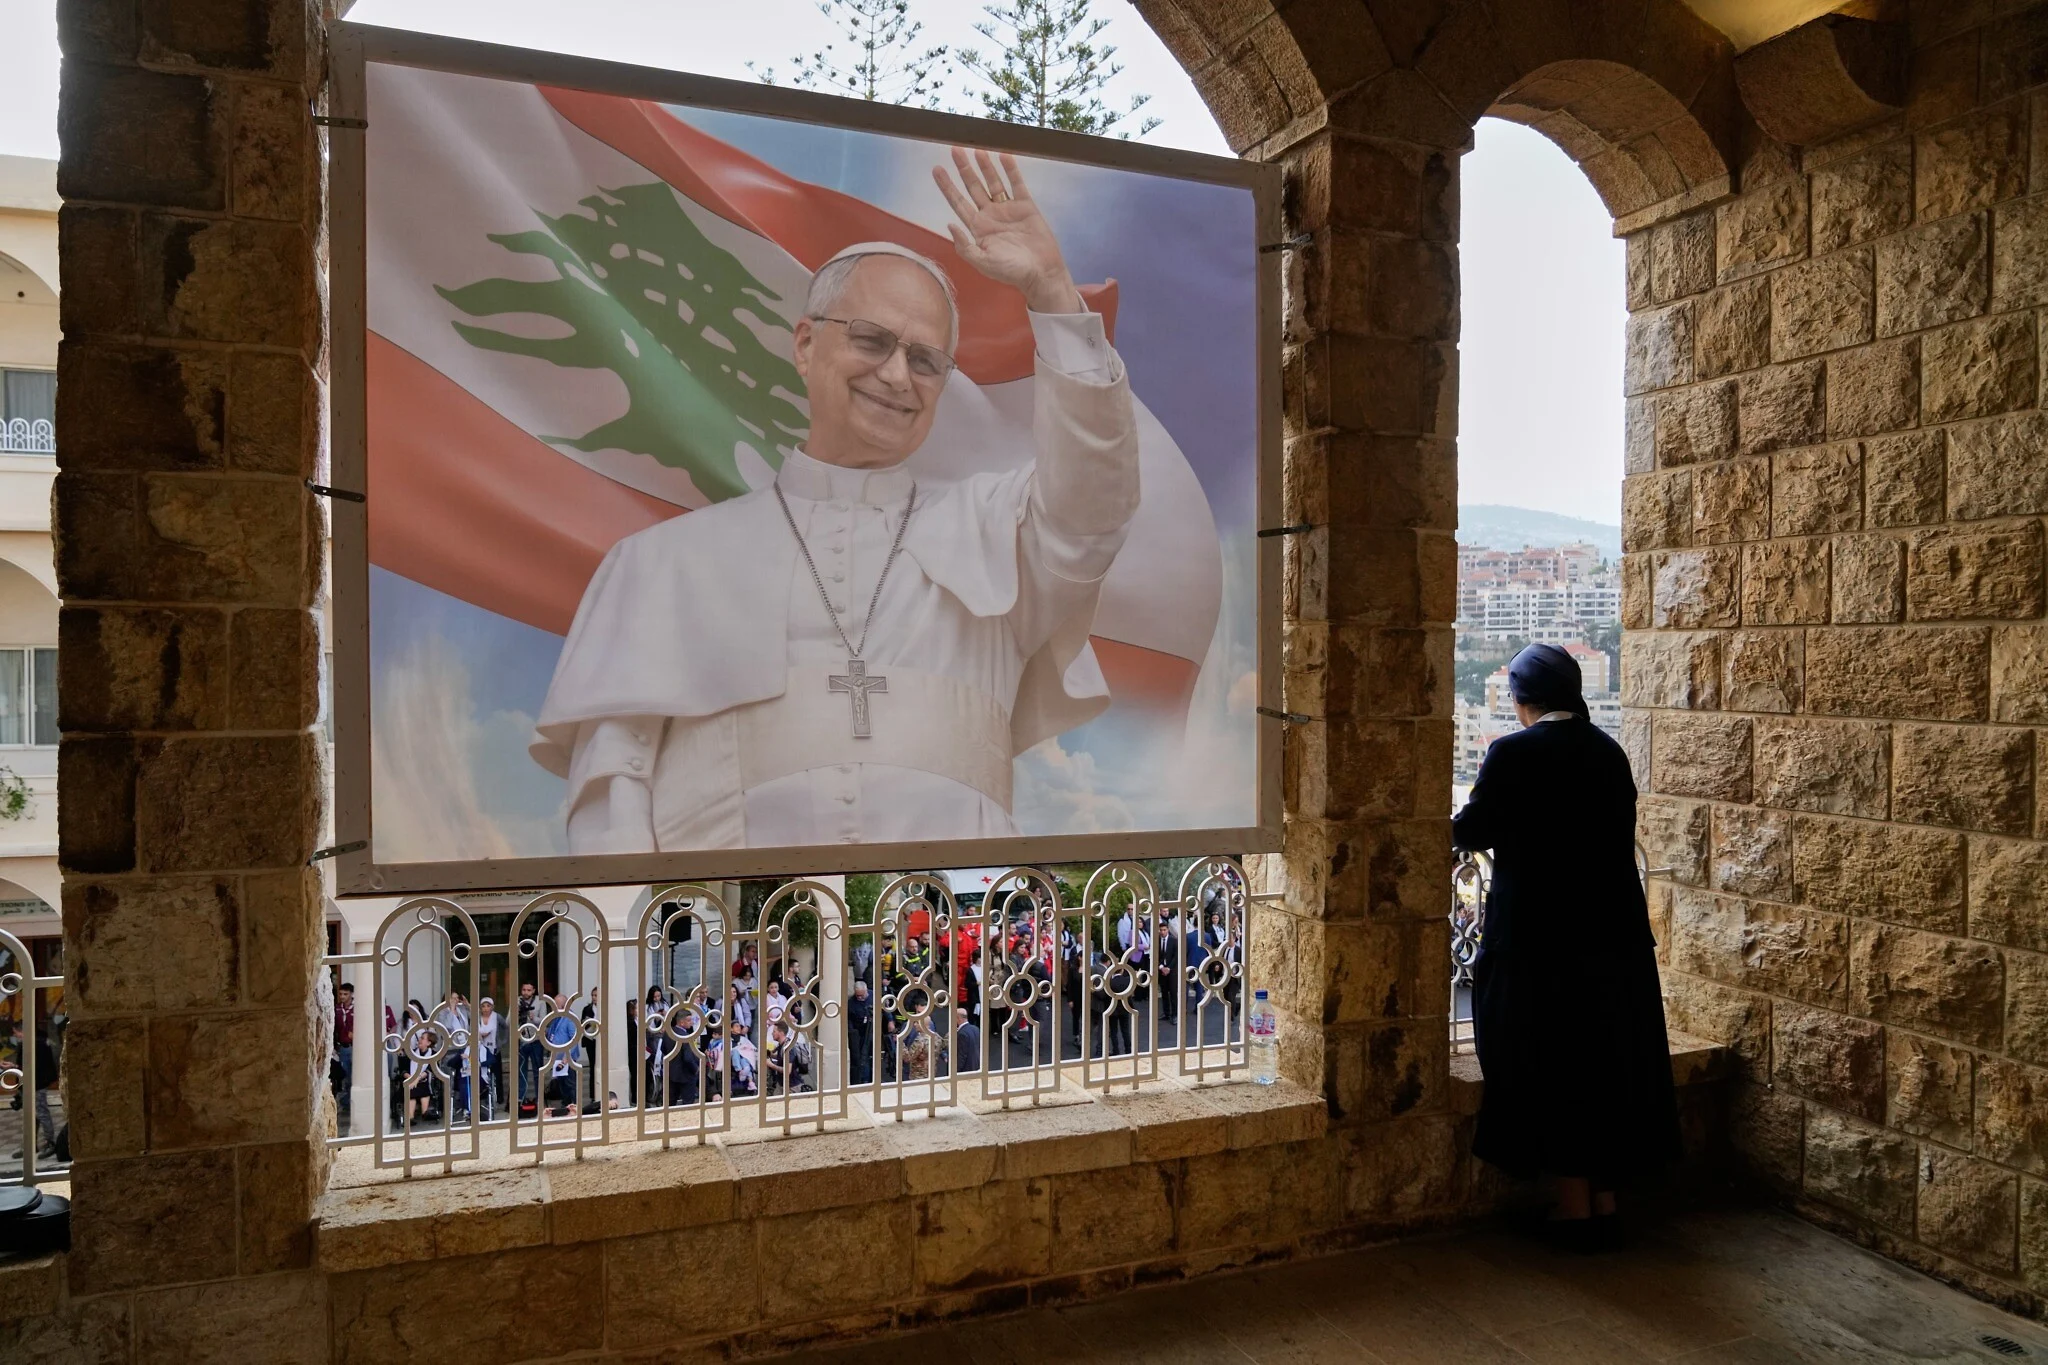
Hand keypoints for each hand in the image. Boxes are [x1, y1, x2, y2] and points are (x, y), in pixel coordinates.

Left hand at [933, 148, 1081, 313]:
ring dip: (985, 166)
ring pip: (993, 182)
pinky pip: (1016, 184)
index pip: (958, 202)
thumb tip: (949, 225)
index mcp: (977, 228)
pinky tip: (1004, 156)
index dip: (947, 186)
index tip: (937, 169)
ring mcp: (1008, 209)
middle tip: (955, 150)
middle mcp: (990, 215)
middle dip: (963, 169)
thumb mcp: (983, 263)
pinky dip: (1010, 170)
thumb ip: (965, 246)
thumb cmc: (1011, 272)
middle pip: (973, 187)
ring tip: (977, 149)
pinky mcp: (1026, 206)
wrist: (1041, 273)